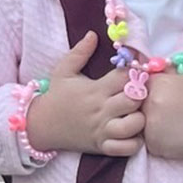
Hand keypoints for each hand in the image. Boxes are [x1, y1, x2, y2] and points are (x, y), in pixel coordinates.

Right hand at [24, 33, 145, 156]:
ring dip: (140, 119)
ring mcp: (103, 129)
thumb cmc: (56, 97)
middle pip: (134, 100)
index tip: (135, 71)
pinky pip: (126, 148)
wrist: (41, 125)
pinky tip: (132, 133)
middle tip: (140, 93)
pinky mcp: (102, 146)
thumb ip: (80, 52)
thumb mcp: (63, 71)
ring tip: (136, 113)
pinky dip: (134, 142)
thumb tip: (93, 34)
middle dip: (141, 94)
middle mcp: (102, 110)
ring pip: (133, 125)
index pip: (125, 77)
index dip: (135, 72)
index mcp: (95, 89)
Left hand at [141, 71, 182, 161]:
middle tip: (163, 110)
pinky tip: (170, 134)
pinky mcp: (152, 144)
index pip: (138, 83)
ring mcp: (150, 125)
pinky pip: (146, 138)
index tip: (154, 94)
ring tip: (168, 122)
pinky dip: (155, 137)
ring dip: (148, 122)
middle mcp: (150, 104)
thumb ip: (166, 73)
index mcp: (157, 84)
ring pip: (138, 122)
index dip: (145, 89)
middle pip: (135, 103)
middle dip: (145, 106)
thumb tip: (148, 66)